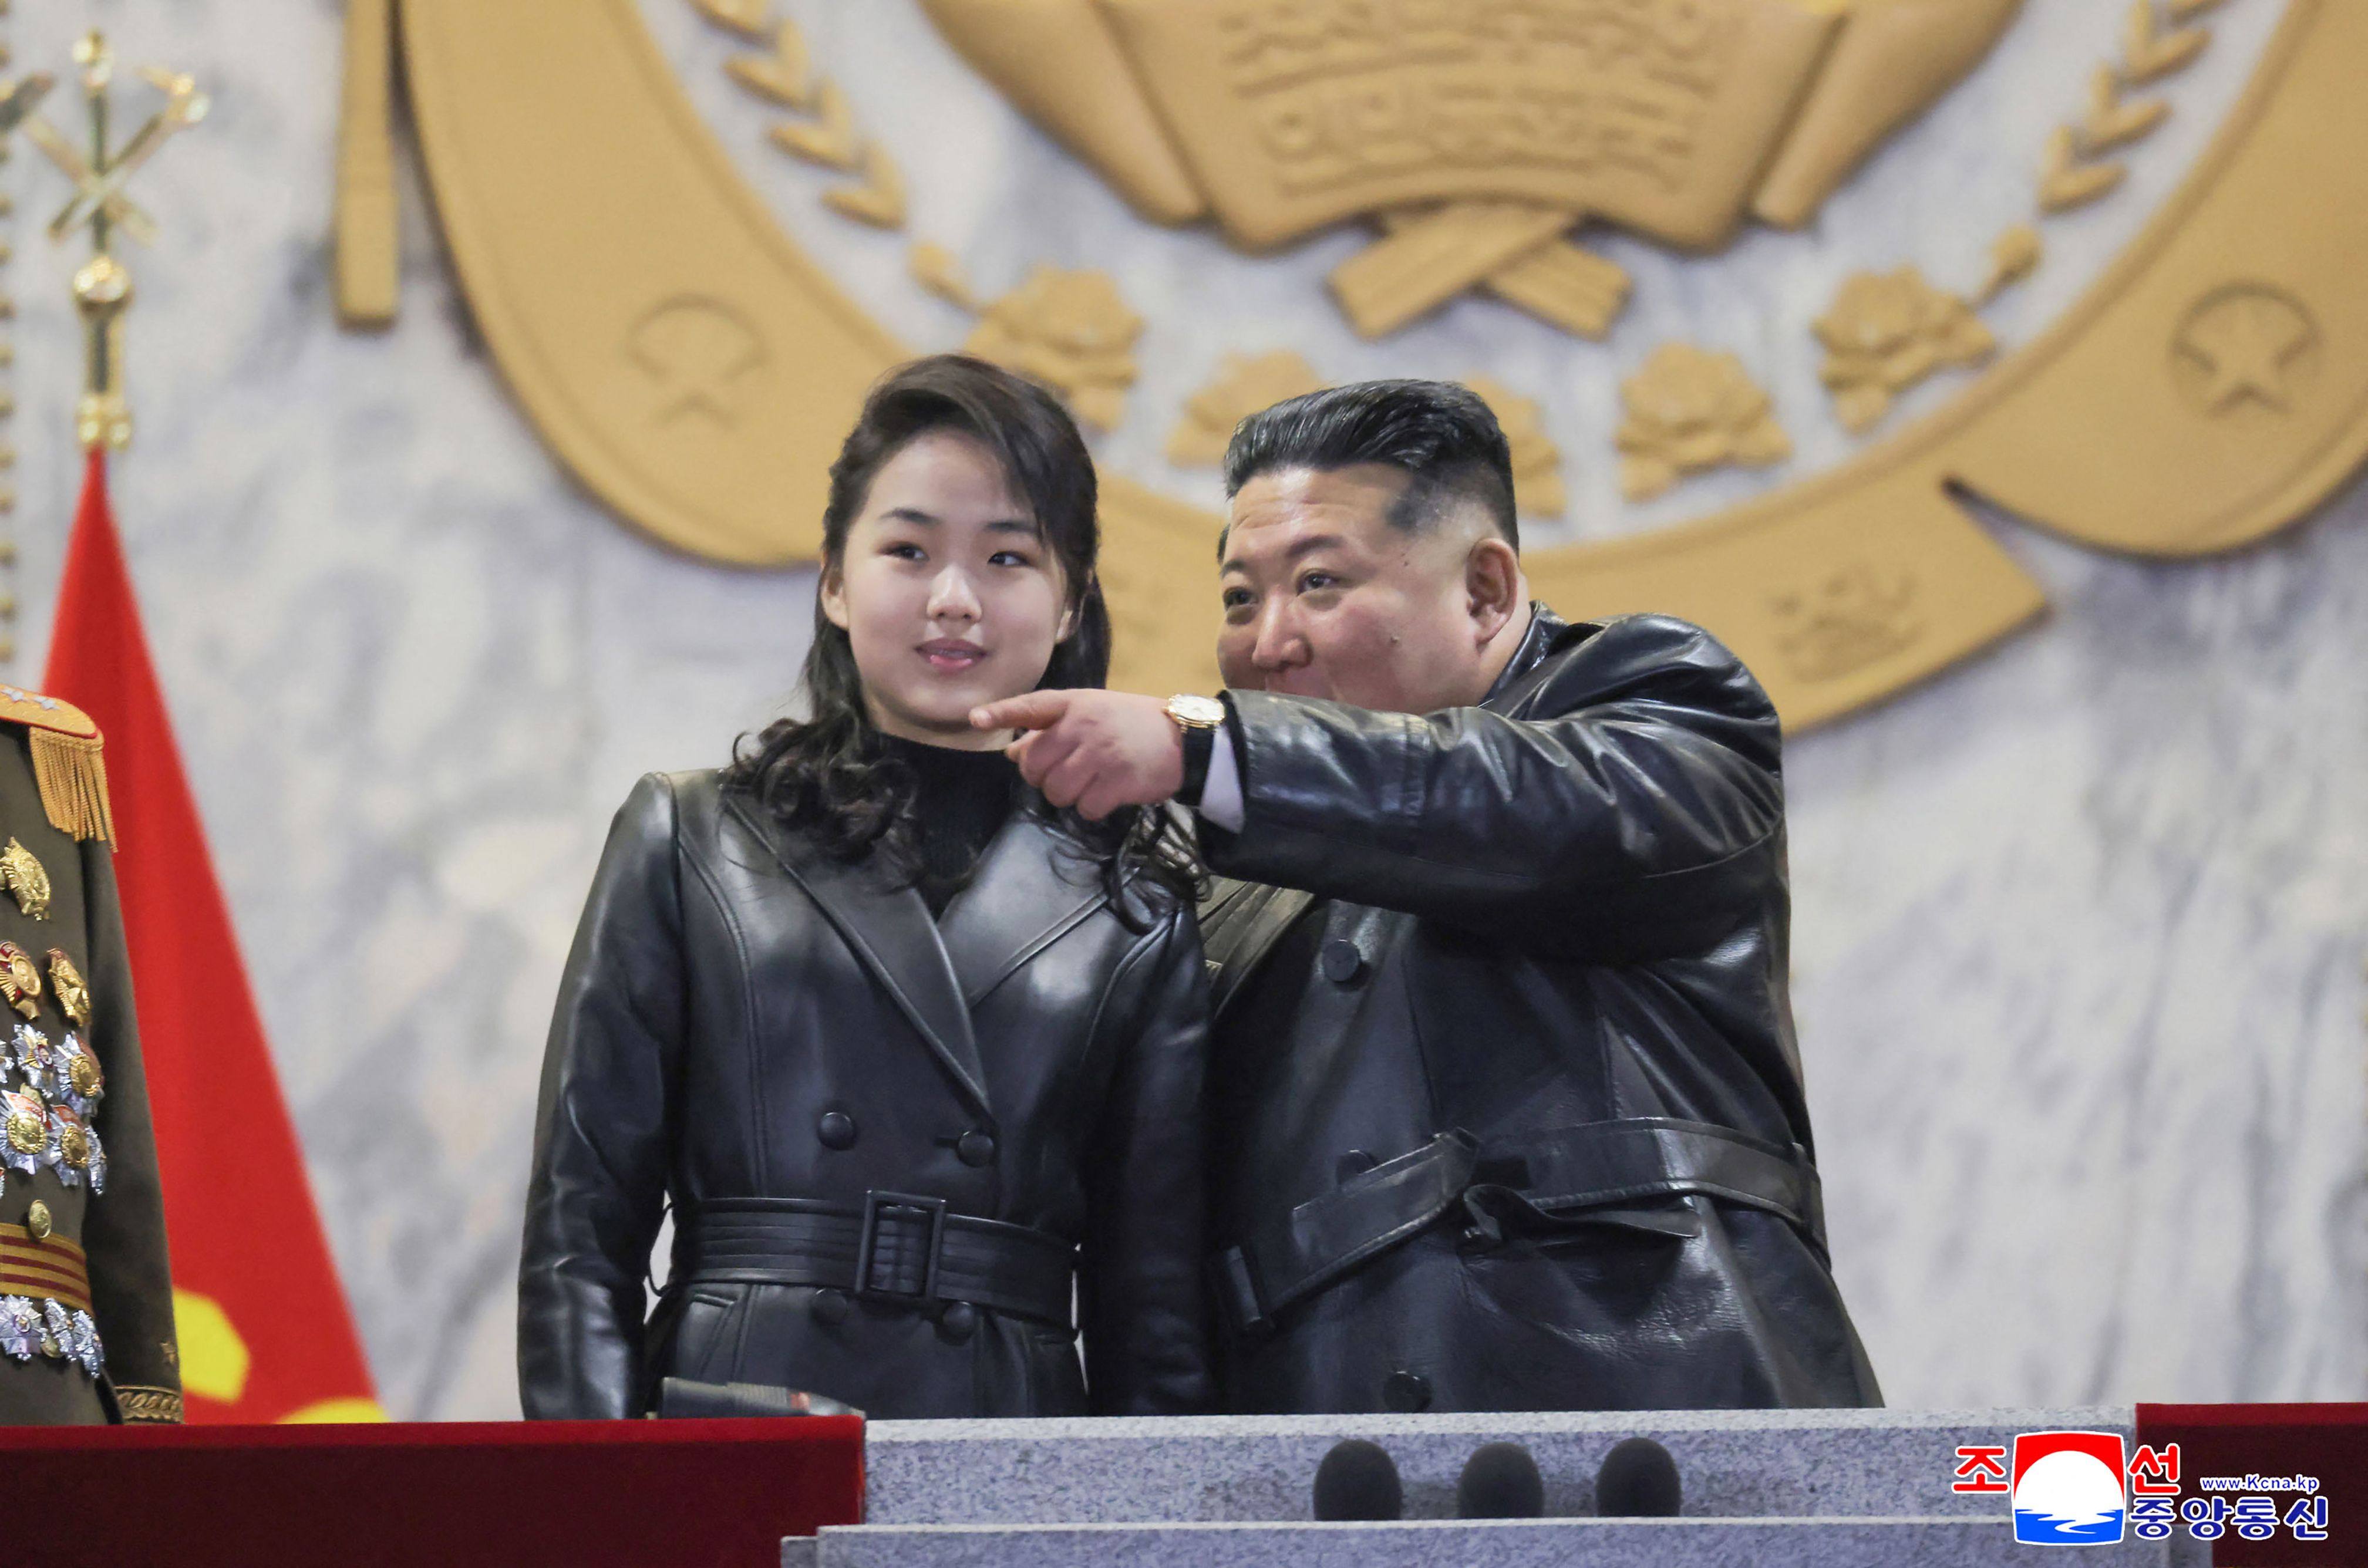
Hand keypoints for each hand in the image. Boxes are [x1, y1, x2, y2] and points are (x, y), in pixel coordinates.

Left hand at [970, 690, 1183, 819]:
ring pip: (1056, 791)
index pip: (1031, 707)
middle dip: (1044, 777)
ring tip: (1090, 783)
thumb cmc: (1131, 726)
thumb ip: (1052, 730)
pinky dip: (1093, 808)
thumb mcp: (1091, 715)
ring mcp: (1100, 753)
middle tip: (1068, 772)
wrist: (1184, 740)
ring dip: (1068, 796)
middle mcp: (1084, 725)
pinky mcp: (1117, 781)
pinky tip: (1109, 794)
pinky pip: (1084, 809)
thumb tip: (1012, 752)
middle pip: (1035, 765)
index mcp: (1075, 704)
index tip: (975, 719)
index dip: (1002, 713)